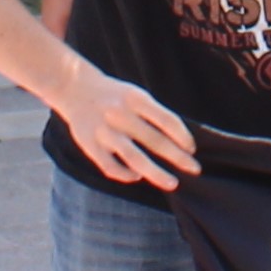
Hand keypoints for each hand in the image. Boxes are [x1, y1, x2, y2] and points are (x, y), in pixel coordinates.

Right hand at [48, 66, 194, 186]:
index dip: (183, 137)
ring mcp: (104, 131)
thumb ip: (155, 115)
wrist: (74, 88)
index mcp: (135, 99)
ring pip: (134, 158)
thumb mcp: (136, 96)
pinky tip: (138, 176)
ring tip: (173, 183)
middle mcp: (120, 115)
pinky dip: (126, 175)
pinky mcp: (89, 145)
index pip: (167, 120)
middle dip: (178, 157)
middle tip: (195, 169)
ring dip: (156, 173)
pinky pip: (111, 167)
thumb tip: (181, 142)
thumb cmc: (115, 96)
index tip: (192, 149)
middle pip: (155, 140)